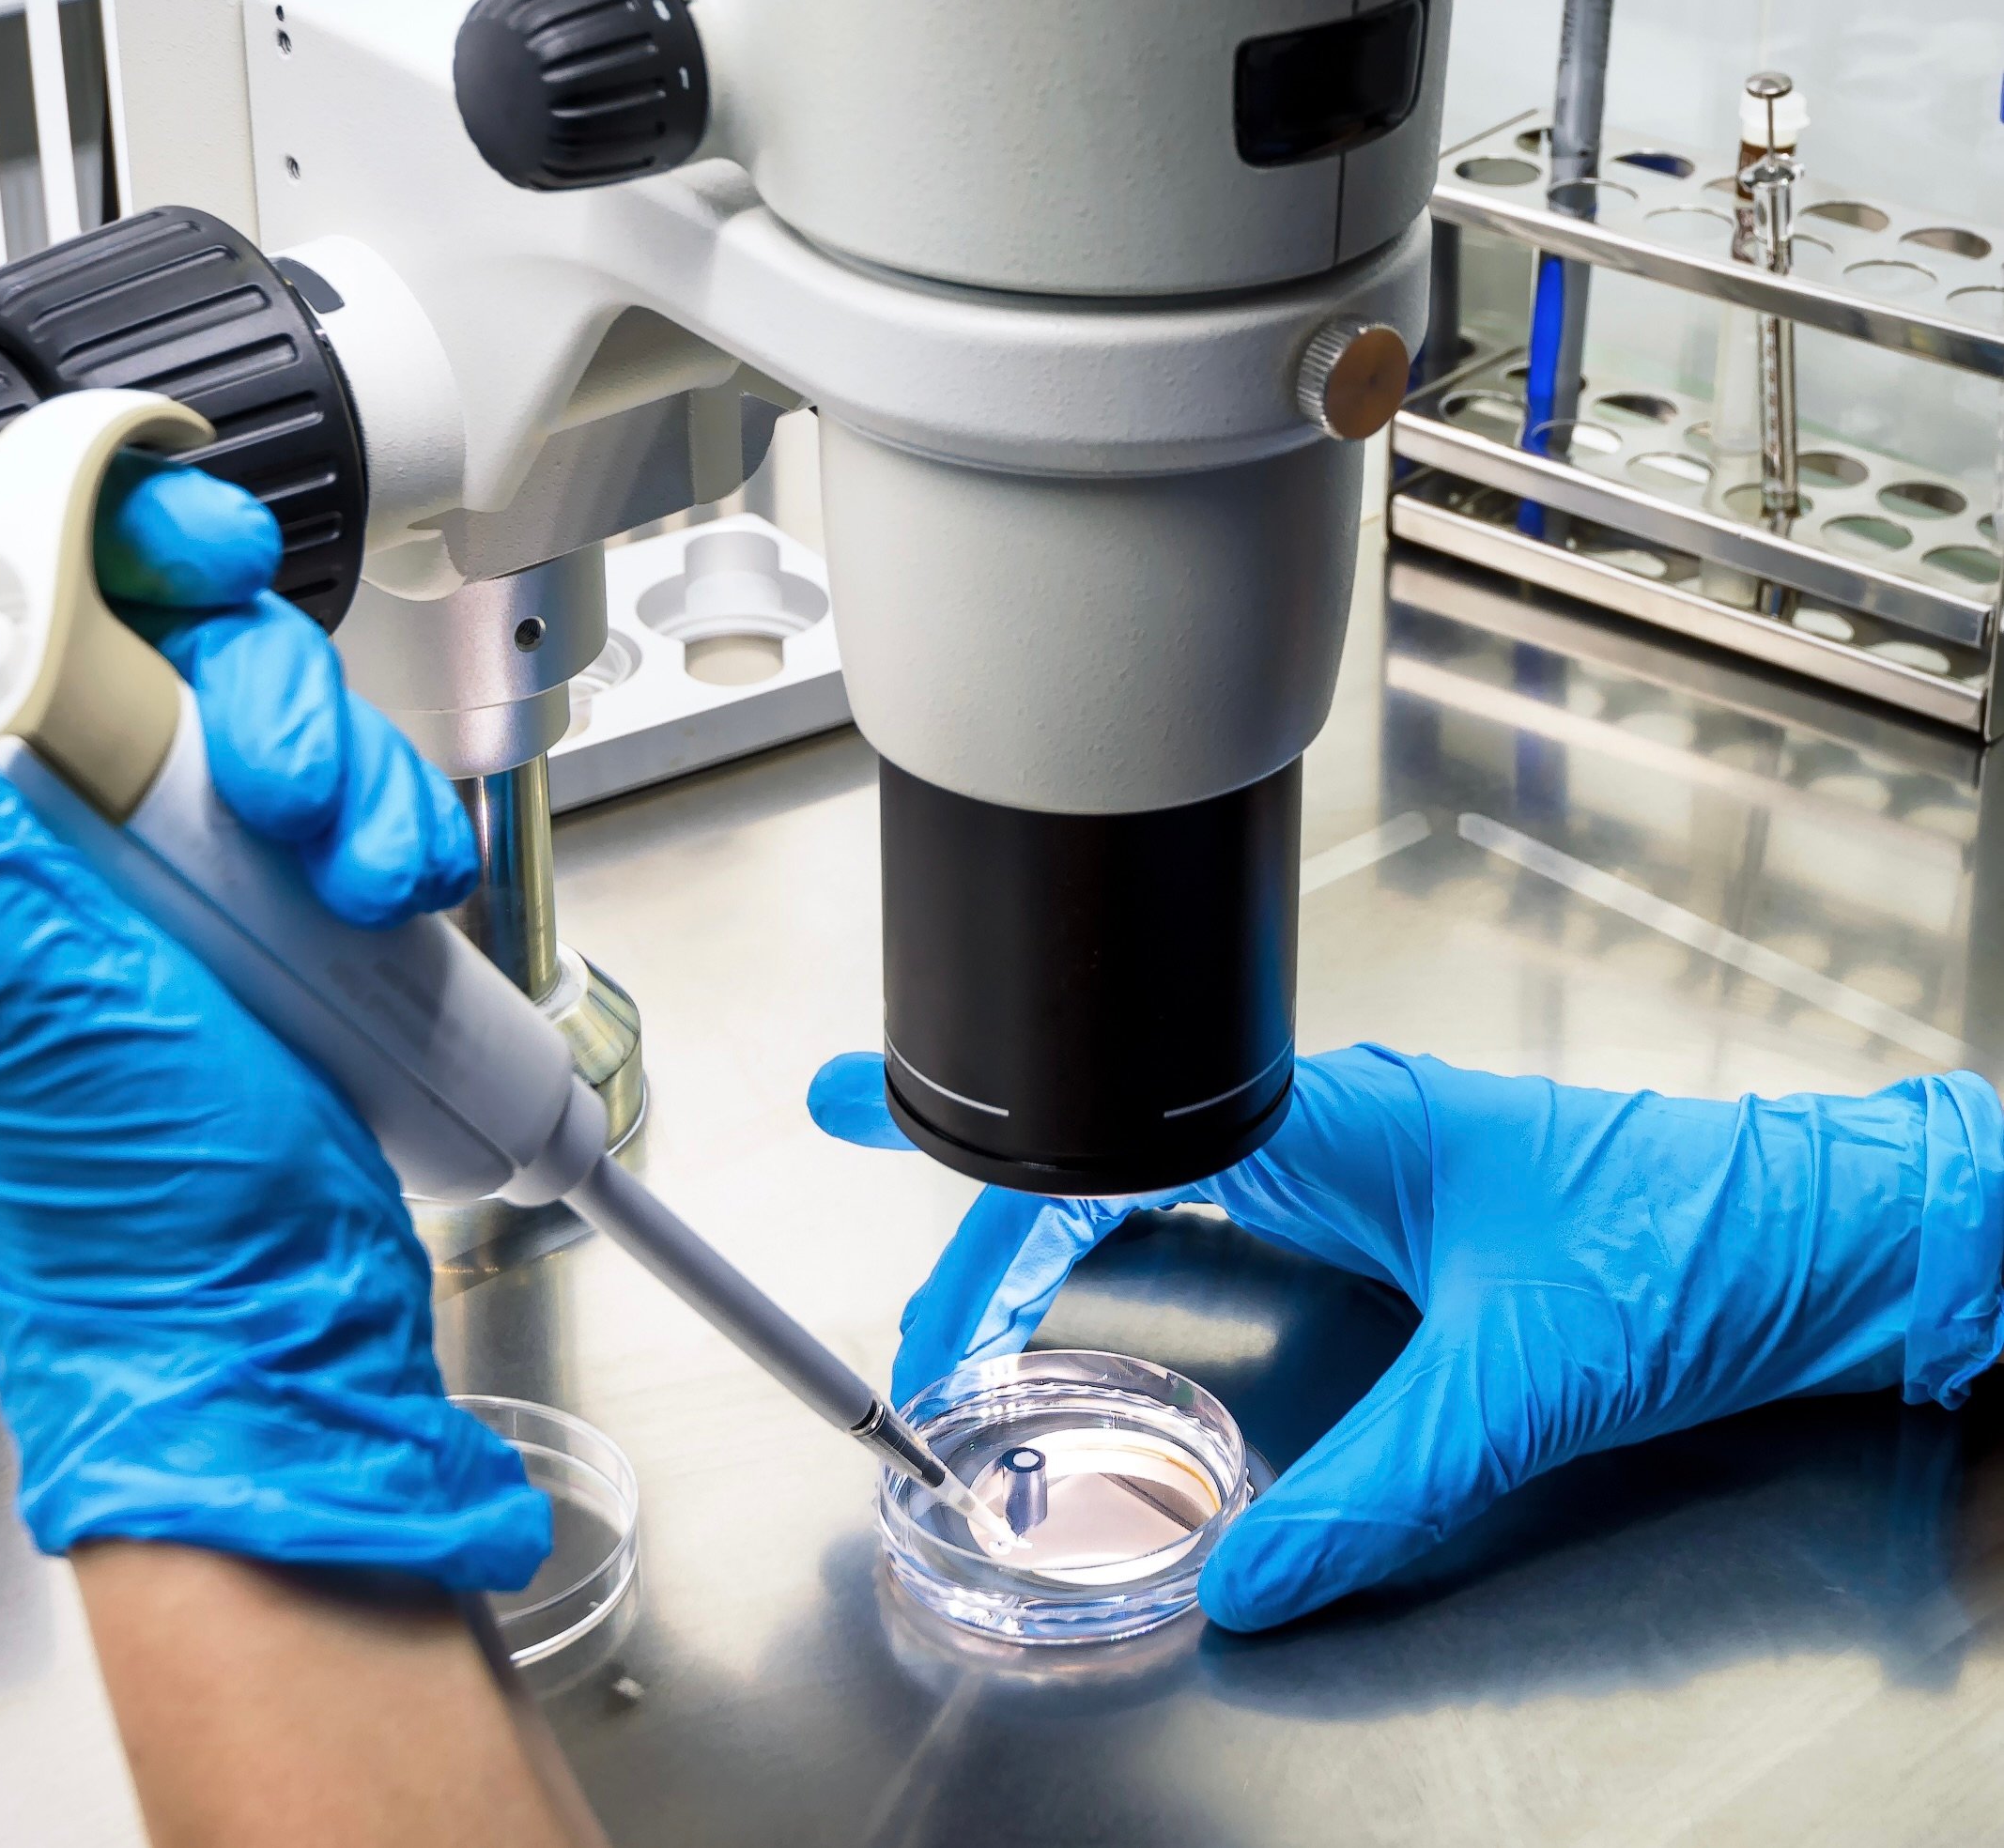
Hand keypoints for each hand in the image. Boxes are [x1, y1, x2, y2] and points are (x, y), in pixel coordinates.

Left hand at [0, 447, 549, 1588]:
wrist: (271, 1317)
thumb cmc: (117, 1191)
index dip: (56, 519)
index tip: (164, 555)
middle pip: (115, 601)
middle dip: (232, 664)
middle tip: (268, 760)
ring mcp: (128, 853)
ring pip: (235, 681)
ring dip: (324, 757)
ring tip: (344, 870)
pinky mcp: (239, 887)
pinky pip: (316, 771)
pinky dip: (371, 816)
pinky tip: (379, 894)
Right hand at [810, 1045, 2003, 1629]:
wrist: (1843, 1232)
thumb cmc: (1702, 1248)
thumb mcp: (1520, 1385)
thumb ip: (1373, 1495)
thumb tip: (1251, 1588)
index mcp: (1332, 1121)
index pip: (1103, 1148)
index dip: (975, 1186)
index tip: (867, 1143)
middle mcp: (1334, 1124)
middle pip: (1104, 1150)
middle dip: (977, 1174)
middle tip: (866, 1173)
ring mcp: (1364, 1159)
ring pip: (1157, 1171)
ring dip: (1048, 1205)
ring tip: (958, 1242)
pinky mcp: (1400, 1207)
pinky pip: (1221, 1204)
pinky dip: (1130, 1232)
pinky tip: (1111, 1266)